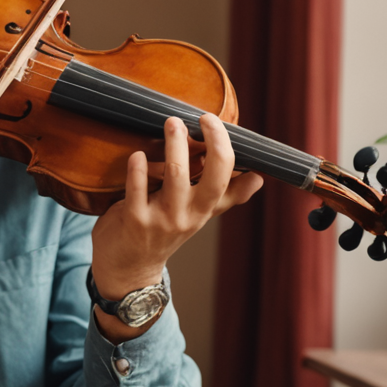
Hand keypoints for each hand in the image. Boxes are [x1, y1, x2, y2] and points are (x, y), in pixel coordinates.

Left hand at [89, 113, 263, 334]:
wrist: (128, 269)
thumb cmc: (161, 233)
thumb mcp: (197, 216)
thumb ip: (224, 196)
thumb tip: (259, 178)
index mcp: (205, 208)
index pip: (228, 176)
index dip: (226, 147)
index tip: (216, 121)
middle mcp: (189, 215)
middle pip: (213, 178)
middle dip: (212, 144)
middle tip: (203, 117)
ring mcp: (163, 219)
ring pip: (175, 176)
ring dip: (174, 146)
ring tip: (171, 122)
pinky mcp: (135, 221)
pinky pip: (137, 190)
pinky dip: (138, 170)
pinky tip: (137, 154)